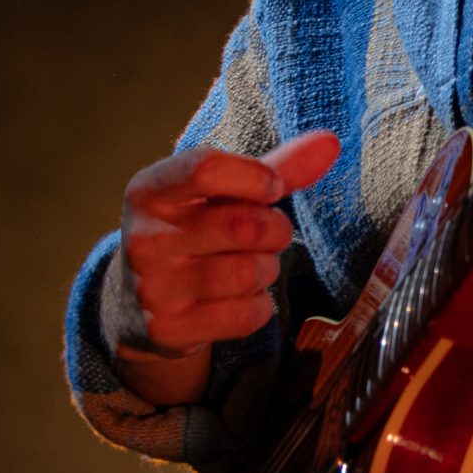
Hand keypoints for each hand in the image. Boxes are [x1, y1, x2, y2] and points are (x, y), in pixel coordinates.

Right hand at [111, 130, 340, 402]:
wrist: (141, 302)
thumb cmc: (198, 228)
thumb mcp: (223, 192)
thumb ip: (276, 167)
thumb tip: (330, 143)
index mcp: (150, 191)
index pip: (205, 169)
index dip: (255, 177)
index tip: (271, 188)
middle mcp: (144, 238)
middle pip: (245, 225)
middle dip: (275, 230)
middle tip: (267, 234)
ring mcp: (153, 287)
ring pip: (250, 273)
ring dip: (267, 270)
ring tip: (249, 266)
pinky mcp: (170, 329)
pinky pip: (247, 315)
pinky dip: (258, 306)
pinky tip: (236, 299)